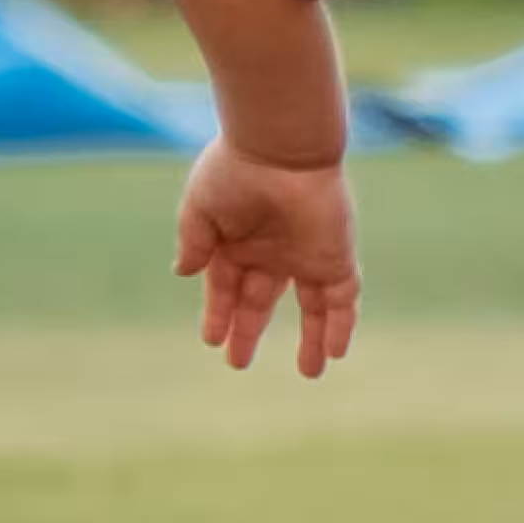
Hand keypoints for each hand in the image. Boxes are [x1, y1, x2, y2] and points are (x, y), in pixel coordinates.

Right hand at [175, 138, 359, 377]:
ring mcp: (306, 255)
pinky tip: (336, 352)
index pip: (226, 286)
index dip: (218, 313)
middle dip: (249, 329)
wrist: (280, 150)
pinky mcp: (336, 257)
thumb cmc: (235, 172)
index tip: (211, 339)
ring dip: (311, 339)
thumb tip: (181, 271)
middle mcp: (272, 250)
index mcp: (238, 240)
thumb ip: (194, 242)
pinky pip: (342, 299)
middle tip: (237, 362)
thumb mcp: (200, 209)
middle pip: (261, 300)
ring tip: (310, 372)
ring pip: (312, 307)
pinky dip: (340, 326)